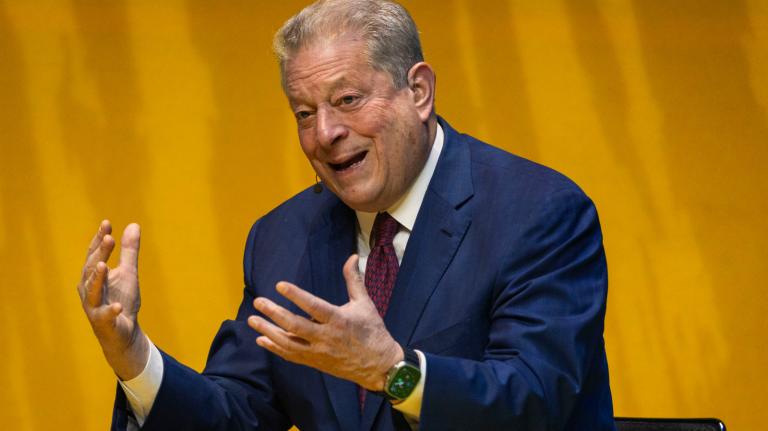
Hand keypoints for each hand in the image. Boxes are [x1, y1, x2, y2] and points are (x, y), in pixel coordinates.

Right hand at [77, 220, 147, 379]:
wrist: (124, 333)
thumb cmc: (122, 299)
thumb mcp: (128, 273)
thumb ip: (130, 251)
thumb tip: (134, 225)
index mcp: (94, 276)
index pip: (95, 254)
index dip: (99, 240)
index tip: (107, 224)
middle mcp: (89, 290)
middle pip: (92, 268)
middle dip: (100, 253)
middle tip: (109, 238)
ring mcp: (94, 306)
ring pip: (93, 291)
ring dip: (97, 278)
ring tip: (104, 265)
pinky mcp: (103, 323)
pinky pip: (105, 316)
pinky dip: (111, 311)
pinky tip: (118, 306)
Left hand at [248, 255, 403, 390]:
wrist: (378, 365)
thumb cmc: (372, 330)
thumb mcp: (365, 303)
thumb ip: (354, 280)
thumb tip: (353, 256)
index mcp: (339, 320)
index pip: (313, 306)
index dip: (296, 296)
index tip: (279, 285)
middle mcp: (326, 337)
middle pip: (295, 325)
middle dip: (274, 313)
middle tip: (258, 301)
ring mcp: (318, 352)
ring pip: (288, 343)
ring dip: (268, 332)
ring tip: (252, 320)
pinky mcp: (315, 362)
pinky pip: (290, 355)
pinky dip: (275, 348)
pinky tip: (261, 339)